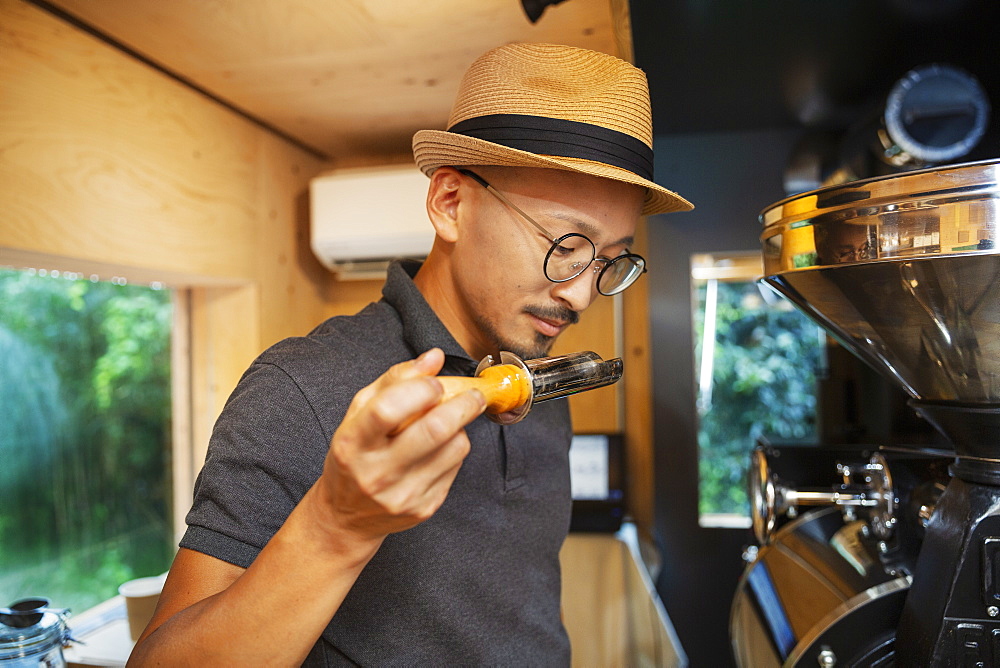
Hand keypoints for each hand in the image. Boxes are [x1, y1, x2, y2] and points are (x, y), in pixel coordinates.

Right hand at [314, 348, 485, 542]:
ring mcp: (402, 494)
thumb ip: (394, 380)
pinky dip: (455, 450)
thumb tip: (434, 357)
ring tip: (448, 423)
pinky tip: (439, 449)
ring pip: (454, 447)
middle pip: (434, 430)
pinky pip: (456, 467)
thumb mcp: (358, 414)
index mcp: (352, 443)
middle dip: (463, 405)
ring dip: (460, 427)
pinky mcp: (424, 508)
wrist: (346, 517)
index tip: (435, 383)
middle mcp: (376, 472)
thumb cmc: (354, 457)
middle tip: (474, 394)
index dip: (420, 389)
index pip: (388, 409)